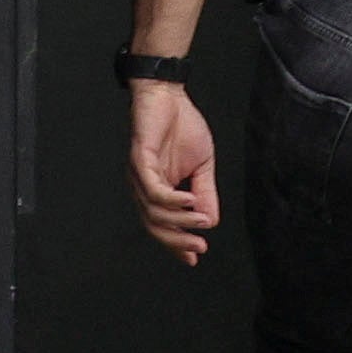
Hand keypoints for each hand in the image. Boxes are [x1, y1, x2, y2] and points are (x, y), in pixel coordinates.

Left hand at [127, 75, 218, 267]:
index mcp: (158, 190)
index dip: (177, 244)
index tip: (195, 258)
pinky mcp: (139, 159)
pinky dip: (172, 200)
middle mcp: (144, 186)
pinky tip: (191, 201)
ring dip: (181, 220)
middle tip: (200, 247)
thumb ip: (205, 193)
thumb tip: (212, 222)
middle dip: (178, 240)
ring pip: (155, 211)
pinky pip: (153, 189)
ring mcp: (139, 174)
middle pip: (155, 225)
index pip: (163, 225)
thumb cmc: (182, 126)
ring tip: (202, 221)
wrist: (169, 94)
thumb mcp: (202, 166)